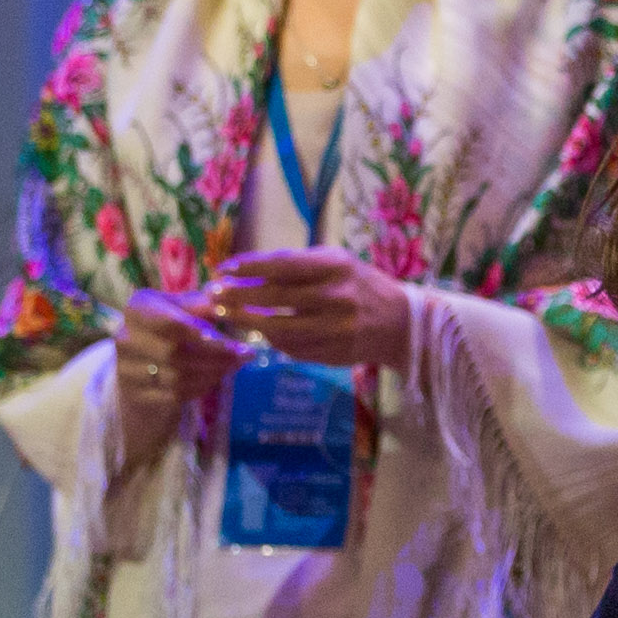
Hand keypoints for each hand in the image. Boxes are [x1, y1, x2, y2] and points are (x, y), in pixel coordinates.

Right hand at [112, 288, 234, 459]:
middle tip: (244, 357)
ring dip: (212, 373)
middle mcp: (125, 337)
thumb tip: (227, 296)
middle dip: (215, 357)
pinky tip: (214, 379)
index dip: (205, 337)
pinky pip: (174, 396)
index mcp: (137, 308)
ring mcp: (126, 369)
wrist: (143, 364)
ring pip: (176, 377)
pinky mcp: (135, 394)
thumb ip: (204, 303)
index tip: (236, 344)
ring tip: (233, 366)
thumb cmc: (171, 328)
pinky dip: (199, 388)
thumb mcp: (184, 309)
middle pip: (175, 353)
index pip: (171, 324)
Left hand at [208, 246, 416, 371]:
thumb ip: (299, 266)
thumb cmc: (362, 285)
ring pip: (280, 329)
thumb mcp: (337, 263)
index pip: (283, 266)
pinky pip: (293, 349)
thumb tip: (249, 271)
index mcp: (336, 267)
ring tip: (228, 316)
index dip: (249, 268)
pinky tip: (260, 333)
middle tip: (214, 296)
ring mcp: (336, 329)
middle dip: (239, 297)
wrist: (402, 324)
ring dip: (248, 323)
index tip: (224, 269)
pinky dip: (273, 341)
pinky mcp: (334, 354)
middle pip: (275, 299)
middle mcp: (337, 297)